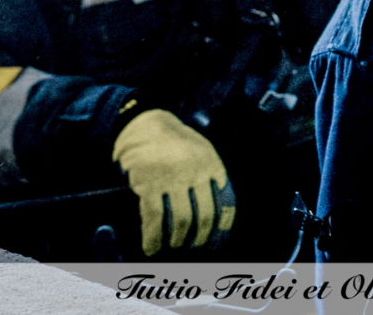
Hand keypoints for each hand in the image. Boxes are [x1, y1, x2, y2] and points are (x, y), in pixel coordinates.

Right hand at [112, 109, 235, 255]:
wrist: (146, 125)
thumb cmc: (176, 142)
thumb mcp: (202, 151)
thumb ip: (211, 175)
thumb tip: (218, 212)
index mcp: (212, 163)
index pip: (225, 202)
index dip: (223, 226)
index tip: (218, 239)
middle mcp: (195, 171)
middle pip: (204, 216)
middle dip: (200, 238)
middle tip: (195, 247)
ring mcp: (172, 178)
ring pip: (181, 220)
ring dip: (177, 240)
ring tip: (174, 246)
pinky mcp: (149, 183)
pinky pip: (154, 218)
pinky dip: (153, 238)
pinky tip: (152, 247)